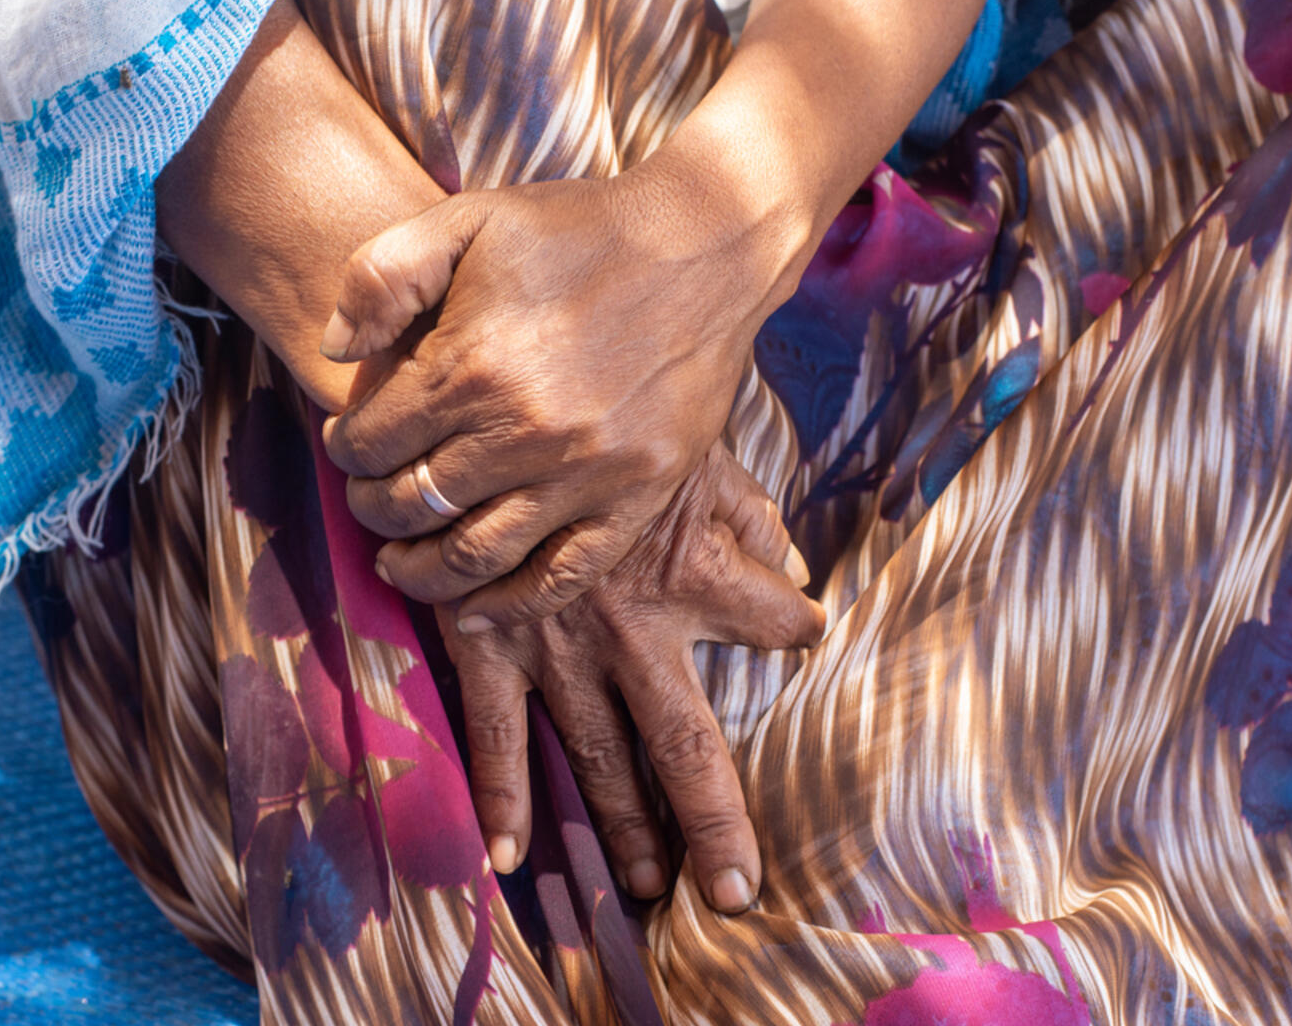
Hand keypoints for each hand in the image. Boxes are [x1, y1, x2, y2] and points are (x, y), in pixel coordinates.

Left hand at [321, 170, 804, 631]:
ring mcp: (584, 475)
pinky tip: (472, 613)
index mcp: (472, 365)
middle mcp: (524, 432)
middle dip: (373, 507)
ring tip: (398, 563)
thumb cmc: (579, 231)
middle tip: (368, 499)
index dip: (345, 447)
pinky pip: (563, 576)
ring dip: (421, 571)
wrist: (704, 246)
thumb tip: (333, 351)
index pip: (372, 442)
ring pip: (474, 556)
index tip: (346, 443)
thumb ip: (384, 276)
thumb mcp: (468, 218)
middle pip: (412, 503)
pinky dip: (511, 606)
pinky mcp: (637, 498)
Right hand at [440, 443, 826, 912]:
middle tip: (734, 893)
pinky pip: (495, 730)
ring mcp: (556, 641)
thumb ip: (741, 509)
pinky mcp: (488, 638)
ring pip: (595, 754)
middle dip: (713, 823)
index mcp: (693, 568)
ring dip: (621, 826)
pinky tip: (508, 858)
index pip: (775, 620)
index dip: (793, 627)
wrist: (491, 399)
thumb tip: (786, 557)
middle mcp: (633, 624)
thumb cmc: (602, 417)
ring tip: (647, 885)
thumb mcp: (688, 445)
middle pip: (685, 746)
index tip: (803, 635)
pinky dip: (500, 796)